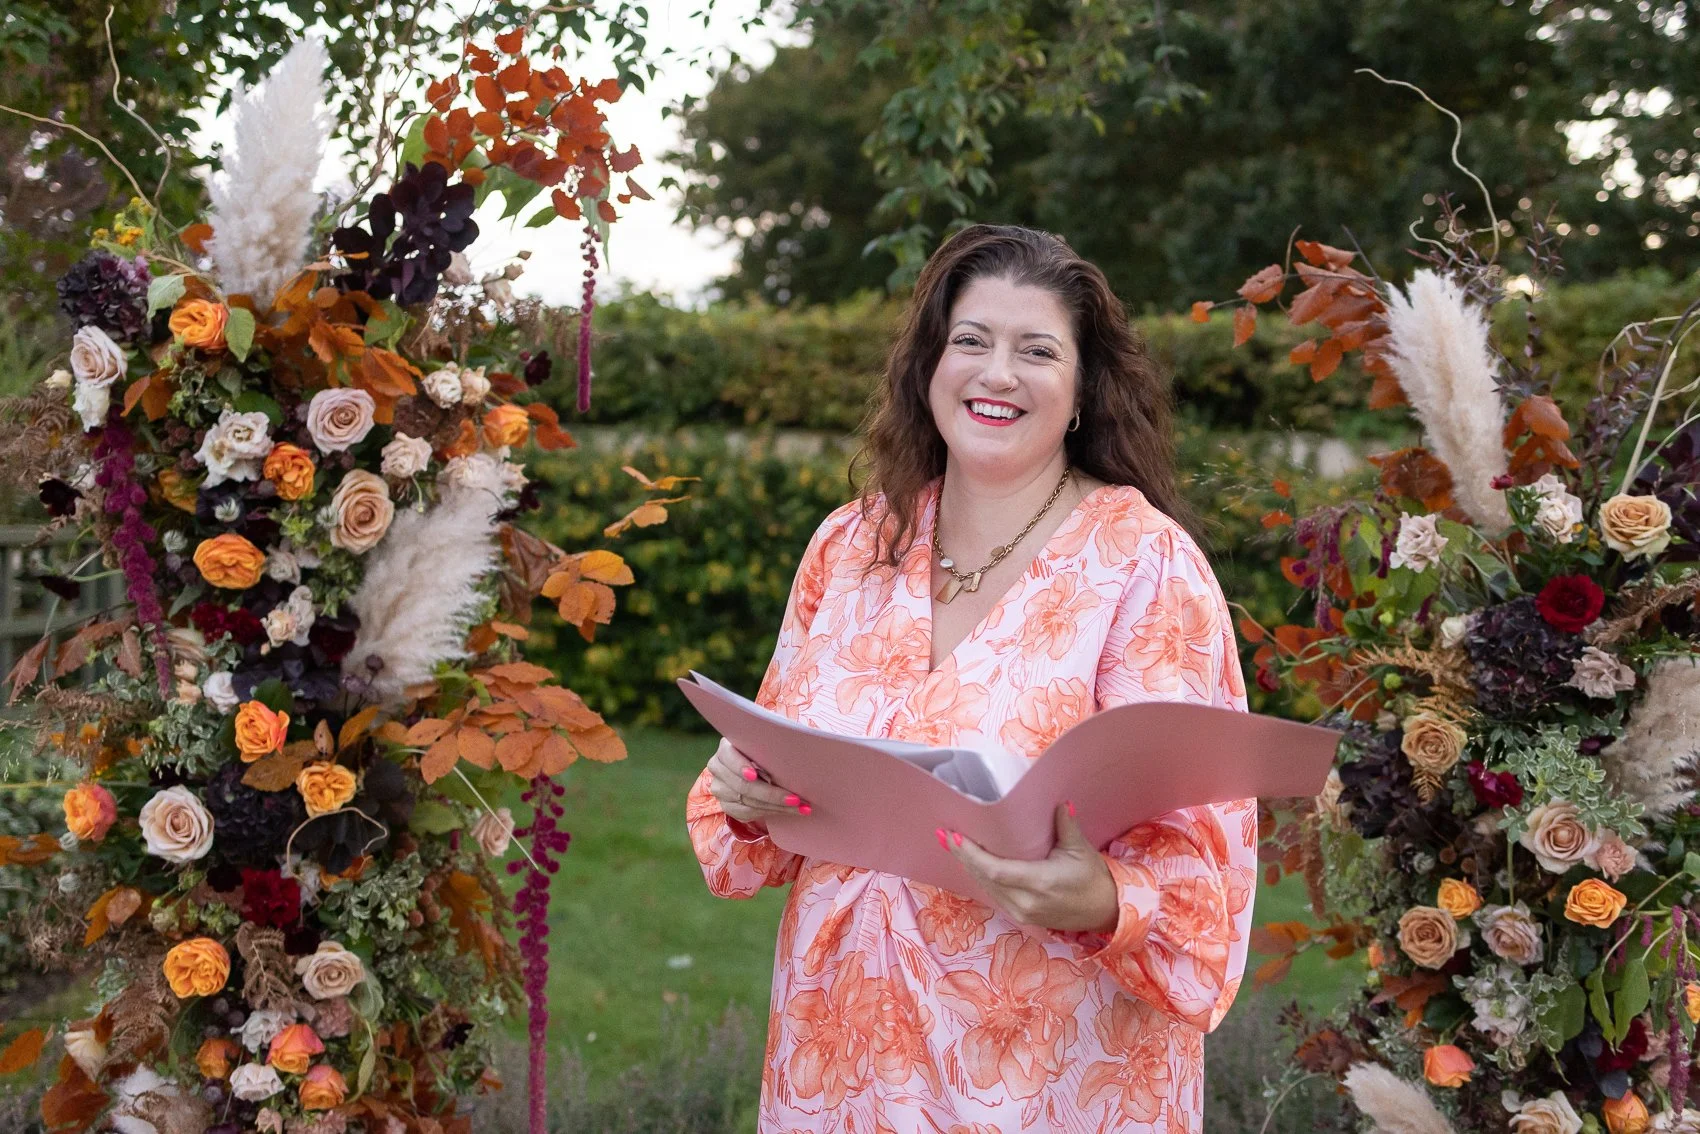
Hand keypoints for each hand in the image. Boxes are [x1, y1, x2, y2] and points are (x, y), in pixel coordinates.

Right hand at [705, 737, 808, 830]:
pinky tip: (788, 811)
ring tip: (800, 807)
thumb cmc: (764, 752)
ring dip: (777, 807)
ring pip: (748, 803)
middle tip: (796, 798)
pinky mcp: (727, 806)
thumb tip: (794, 749)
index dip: (740, 767)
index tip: (754, 775)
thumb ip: (770, 747)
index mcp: (726, 749)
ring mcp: (720, 789)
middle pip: (742, 786)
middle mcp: (718, 769)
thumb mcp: (764, 745)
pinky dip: (771, 813)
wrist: (756, 767)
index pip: (728, 757)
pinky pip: (748, 813)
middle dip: (772, 794)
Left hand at [944, 803, 1118, 933]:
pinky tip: (972, 863)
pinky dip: (982, 878)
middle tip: (944, 835)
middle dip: (963, 857)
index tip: (954, 837)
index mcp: (1040, 883)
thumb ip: (1066, 825)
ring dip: (969, 867)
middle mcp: (1026, 902)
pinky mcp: (1022, 918)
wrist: (1106, 912)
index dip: (971, 855)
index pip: (996, 870)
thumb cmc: (1094, 879)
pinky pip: (995, 895)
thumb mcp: (1082, 849)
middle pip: (985, 879)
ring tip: (952, 845)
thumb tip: (1059, 802)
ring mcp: (1023, 913)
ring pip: (987, 888)